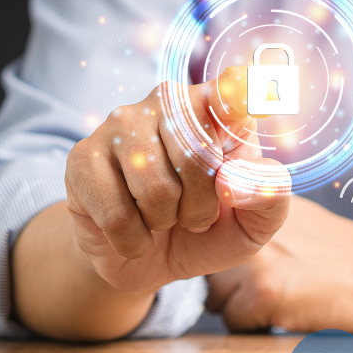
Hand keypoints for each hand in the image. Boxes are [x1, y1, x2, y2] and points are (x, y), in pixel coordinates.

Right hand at [64, 67, 291, 295]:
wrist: (154, 261)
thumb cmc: (213, 229)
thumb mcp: (257, 222)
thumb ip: (270, 195)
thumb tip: (231, 181)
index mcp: (218, 110)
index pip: (230, 92)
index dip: (237, 96)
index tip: (247, 91)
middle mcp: (168, 103)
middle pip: (196, 157)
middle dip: (202, 207)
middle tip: (196, 215)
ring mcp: (120, 125)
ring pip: (155, 187)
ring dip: (166, 222)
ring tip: (163, 218)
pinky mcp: (82, 158)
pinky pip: (117, 214)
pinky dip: (134, 240)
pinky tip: (134, 231)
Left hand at [205, 196, 352, 332]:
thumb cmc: (347, 256)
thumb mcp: (301, 219)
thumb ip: (260, 221)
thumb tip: (224, 235)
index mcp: (260, 202)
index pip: (214, 236)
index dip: (230, 258)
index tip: (260, 268)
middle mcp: (250, 222)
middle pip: (212, 269)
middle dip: (234, 283)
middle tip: (277, 284)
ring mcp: (255, 258)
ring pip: (216, 297)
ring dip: (241, 304)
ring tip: (284, 297)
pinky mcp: (263, 292)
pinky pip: (234, 321)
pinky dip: (257, 325)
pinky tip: (289, 311)